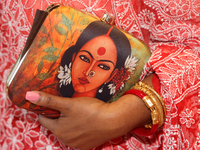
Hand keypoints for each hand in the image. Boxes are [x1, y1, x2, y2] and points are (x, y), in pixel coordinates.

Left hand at [25, 74, 153, 149]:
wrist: (114, 120)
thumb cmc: (90, 110)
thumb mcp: (68, 103)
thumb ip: (48, 100)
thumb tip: (28, 96)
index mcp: (58, 130)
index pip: (44, 119)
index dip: (46, 110)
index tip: (52, 103)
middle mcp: (66, 140)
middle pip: (57, 125)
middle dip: (59, 116)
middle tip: (68, 106)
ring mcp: (78, 144)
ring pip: (68, 131)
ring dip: (70, 123)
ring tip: (79, 113)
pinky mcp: (88, 146)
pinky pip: (78, 136)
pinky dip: (80, 129)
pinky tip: (87, 121)